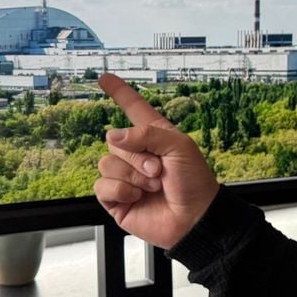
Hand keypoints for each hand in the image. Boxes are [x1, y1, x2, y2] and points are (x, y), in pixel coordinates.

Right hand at [93, 73, 219, 248]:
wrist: (195, 219)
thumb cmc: (194, 182)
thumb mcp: (178, 146)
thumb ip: (146, 134)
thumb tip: (113, 136)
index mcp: (154, 136)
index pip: (133, 109)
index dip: (120, 93)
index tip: (104, 77)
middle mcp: (137, 154)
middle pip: (114, 140)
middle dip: (137, 156)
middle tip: (159, 171)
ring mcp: (125, 177)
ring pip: (106, 163)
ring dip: (132, 175)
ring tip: (153, 186)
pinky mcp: (117, 199)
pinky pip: (101, 186)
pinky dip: (120, 190)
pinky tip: (137, 197)